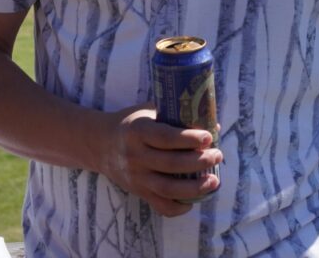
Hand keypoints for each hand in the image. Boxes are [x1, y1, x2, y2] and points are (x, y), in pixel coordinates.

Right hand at [98, 107, 222, 216]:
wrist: (100, 144)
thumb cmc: (131, 123)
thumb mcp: (148, 111)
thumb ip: (176, 115)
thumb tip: (213, 123)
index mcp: (138, 131)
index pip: (166, 137)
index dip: (189, 139)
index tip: (209, 137)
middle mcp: (136, 156)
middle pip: (171, 164)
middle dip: (199, 162)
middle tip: (217, 155)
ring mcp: (136, 177)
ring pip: (168, 189)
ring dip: (195, 187)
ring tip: (214, 181)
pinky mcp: (138, 192)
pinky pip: (160, 205)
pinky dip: (179, 207)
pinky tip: (194, 200)